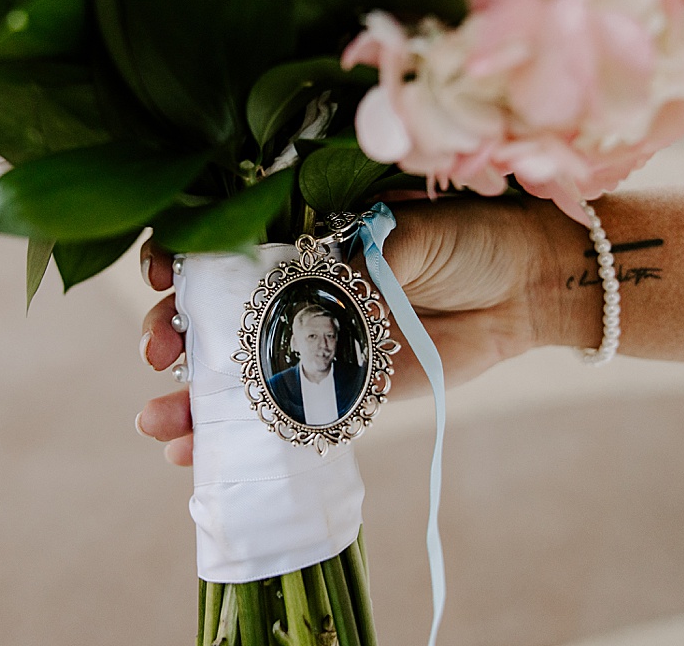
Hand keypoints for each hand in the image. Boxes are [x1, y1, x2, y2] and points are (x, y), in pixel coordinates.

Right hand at [134, 194, 592, 467]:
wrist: (524, 281)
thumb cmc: (466, 232)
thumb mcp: (409, 229)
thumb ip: (359, 253)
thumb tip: (314, 274)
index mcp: (304, 232)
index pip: (223, 241)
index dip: (184, 254)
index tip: (164, 270)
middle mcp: (299, 285)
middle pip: (217, 311)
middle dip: (175, 330)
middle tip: (159, 350)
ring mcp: (318, 339)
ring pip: (238, 371)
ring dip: (192, 398)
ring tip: (159, 423)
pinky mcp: (346, 388)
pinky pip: (284, 414)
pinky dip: (241, 435)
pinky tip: (197, 454)